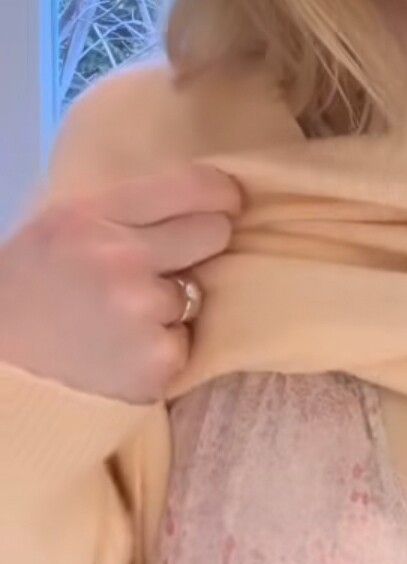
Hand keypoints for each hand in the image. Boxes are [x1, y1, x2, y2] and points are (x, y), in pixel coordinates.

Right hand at [0, 164, 243, 403]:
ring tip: (120, 321)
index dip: (219, 193)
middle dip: (202, 244)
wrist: (0, 377)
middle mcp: (121, 257)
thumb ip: (118, 211)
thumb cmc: (26, 296)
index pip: (190, 186)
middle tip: (173, 263)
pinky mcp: (159, 359)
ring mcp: (143, 310)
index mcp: (91, 216)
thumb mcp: (58, 229)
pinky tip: (122, 354)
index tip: (226, 201)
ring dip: (169, 306)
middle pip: (214, 233)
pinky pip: (185, 341)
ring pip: (195, 293)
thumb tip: (193, 196)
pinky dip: (162, 349)